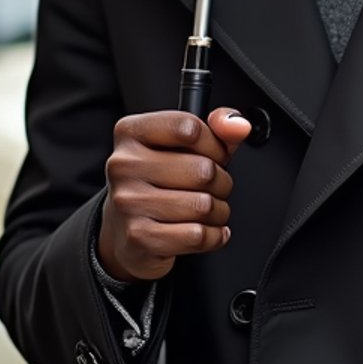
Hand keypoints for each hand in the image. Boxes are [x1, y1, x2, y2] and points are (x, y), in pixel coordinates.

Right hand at [96, 107, 251, 281]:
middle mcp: (124, 165)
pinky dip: (213, 235)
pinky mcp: (139, 237)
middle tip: (213, 187)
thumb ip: (217, 128)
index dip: (215, 144)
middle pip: (203, 170)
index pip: (188, 128)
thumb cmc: (160, 182)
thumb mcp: (186, 146)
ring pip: (203, 205)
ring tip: (207, 210)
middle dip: (222, 182)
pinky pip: (197, 236)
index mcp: (131, 133)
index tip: (216, 155)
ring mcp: (129, 202)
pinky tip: (205, 230)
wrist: (127, 230)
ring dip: (218, 211)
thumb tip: (238, 126)